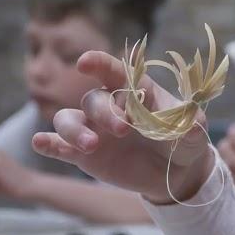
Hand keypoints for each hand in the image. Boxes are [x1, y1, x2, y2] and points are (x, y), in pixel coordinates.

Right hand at [31, 50, 213, 204]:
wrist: (176, 172)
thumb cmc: (184, 140)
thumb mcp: (192, 131)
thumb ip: (188, 125)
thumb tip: (191, 126)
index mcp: (136, 92)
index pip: (114, 71)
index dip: (99, 63)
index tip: (86, 62)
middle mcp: (110, 106)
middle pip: (94, 100)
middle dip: (105, 112)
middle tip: (124, 128)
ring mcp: (94, 129)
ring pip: (68, 119)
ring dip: (73, 130)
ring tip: (90, 145)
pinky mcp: (85, 154)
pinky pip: (60, 146)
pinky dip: (48, 143)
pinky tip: (41, 143)